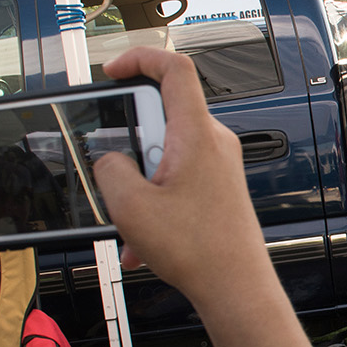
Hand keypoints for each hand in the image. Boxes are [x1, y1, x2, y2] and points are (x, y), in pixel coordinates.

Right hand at [90, 47, 264, 298]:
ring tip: (134, 222)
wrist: (237, 288)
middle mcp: (213, 142)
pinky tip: (143, 242)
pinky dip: (154, 203)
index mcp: (196, 133)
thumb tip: (110, 160)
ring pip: (164, 155)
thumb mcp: (130, 206)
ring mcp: (219, 164)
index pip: (175, 68)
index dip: (140, 58)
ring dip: (139, 184)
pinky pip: (176, 179)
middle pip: (161, 115)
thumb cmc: (200, 251)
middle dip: (130, 143)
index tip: (114, 72)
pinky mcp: (218, 186)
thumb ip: (110, 168)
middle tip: (123, 175)